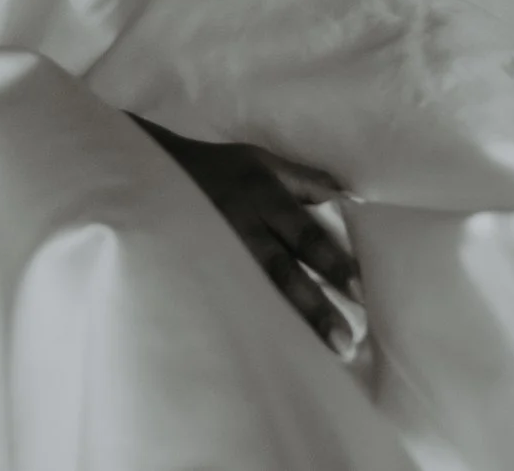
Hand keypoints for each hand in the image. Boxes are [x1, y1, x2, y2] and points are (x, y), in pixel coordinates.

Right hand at [135, 118, 360, 352]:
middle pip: (280, 269)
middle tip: (344, 341)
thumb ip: (307, 181)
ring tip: (314, 352)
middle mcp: (238, 221)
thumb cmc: (221, 169)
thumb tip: (353, 200)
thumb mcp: (264, 160)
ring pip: (253, 290)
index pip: (303, 231)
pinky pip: (225, 296)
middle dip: (313, 307)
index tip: (359, 292)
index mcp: (261, 192)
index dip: (332, 262)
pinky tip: (269, 346)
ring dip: (287, 322)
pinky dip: (249, 320)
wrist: (153, 171)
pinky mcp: (195, 267)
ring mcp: (214, 248)